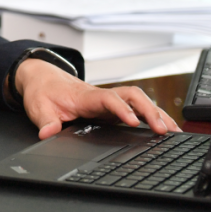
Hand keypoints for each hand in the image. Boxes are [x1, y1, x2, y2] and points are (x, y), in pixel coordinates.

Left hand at [14, 58, 181, 139]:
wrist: (42, 78)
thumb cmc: (44, 91)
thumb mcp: (38, 106)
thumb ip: (45, 120)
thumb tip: (47, 133)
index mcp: (85, 96)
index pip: (108, 98)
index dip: (121, 109)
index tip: (133, 121)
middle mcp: (101, 96)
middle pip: (132, 96)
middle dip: (149, 110)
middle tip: (162, 129)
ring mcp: (108, 101)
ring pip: (138, 101)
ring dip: (156, 113)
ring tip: (173, 131)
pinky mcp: (112, 107)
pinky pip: (136, 108)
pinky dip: (152, 116)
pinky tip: (165, 128)